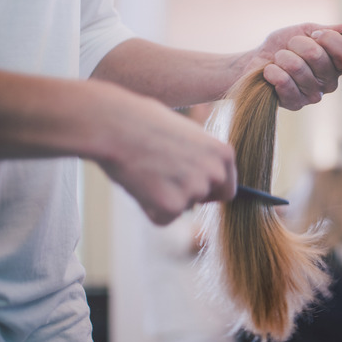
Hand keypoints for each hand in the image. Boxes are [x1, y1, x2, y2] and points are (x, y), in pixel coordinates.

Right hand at [95, 84, 236, 224]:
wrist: (115, 124)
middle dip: (187, 194)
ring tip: (146, 171)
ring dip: (165, 198)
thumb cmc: (145, 122)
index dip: (208, 189)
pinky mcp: (172, 207)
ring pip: (182, 208)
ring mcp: (195, 191)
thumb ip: (202, 157)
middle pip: (206, 199)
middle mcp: (215, 173)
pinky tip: (138, 185)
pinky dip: (149, 209)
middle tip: (161, 175)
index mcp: (223, 153)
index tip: (189, 183)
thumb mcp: (187, 133)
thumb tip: (207, 177)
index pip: (226, 187)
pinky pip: (162, 219)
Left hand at [250, 21, 341, 109]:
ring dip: (282, 57)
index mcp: (338, 64)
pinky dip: (273, 72)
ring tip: (279, 59)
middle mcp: (330, 83)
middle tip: (290, 47)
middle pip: (318, 56)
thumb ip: (334, 31)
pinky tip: (270, 71)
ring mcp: (313, 95)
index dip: (328, 38)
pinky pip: (285, 83)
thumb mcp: (309, 31)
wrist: (259, 60)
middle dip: (298, 44)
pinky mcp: (295, 104)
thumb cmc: (286, 45)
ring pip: (298, 68)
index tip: (314, 34)